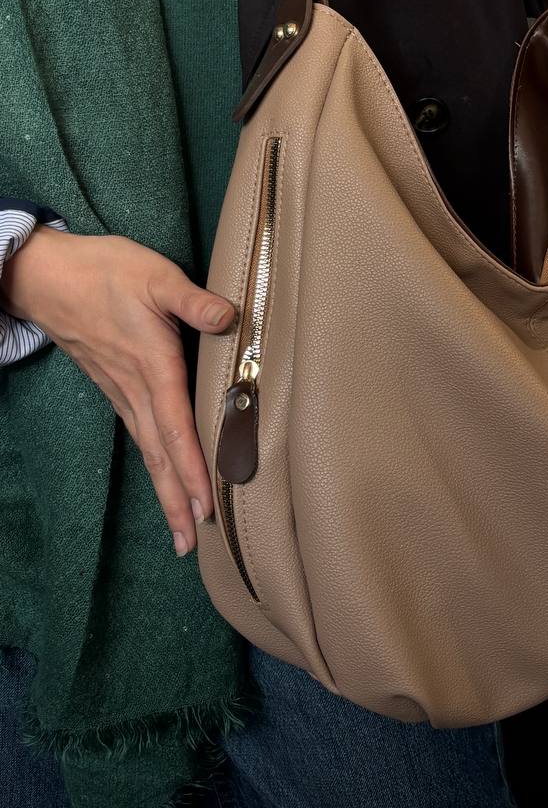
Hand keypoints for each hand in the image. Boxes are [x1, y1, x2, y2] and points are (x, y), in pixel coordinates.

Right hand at [0, 227, 235, 556]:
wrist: (51, 276)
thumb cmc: (108, 272)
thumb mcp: (157, 276)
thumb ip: (193, 300)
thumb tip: (229, 316)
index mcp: (153, 365)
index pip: (177, 427)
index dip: (192, 467)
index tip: (206, 505)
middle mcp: (137, 389)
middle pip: (160, 453)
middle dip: (177, 499)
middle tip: (192, 543)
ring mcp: (123, 392)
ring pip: (149, 450)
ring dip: (166, 490)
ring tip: (182, 530)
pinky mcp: (117, 388)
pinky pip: (140, 436)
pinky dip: (154, 464)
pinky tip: (163, 477)